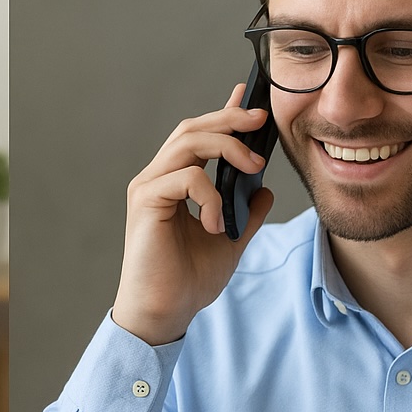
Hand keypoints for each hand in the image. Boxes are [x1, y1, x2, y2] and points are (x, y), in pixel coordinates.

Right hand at [110, 84, 274, 345]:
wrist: (165, 312)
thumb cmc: (187, 282)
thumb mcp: (230, 240)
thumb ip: (245, 213)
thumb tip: (265, 189)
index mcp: (174, 184)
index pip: (199, 136)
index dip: (223, 113)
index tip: (249, 99)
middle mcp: (158, 178)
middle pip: (192, 128)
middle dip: (229, 118)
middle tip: (261, 119)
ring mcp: (149, 187)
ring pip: (189, 141)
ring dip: (227, 147)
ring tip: (251, 166)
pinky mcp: (146, 201)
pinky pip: (187, 176)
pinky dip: (210, 194)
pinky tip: (215, 223)